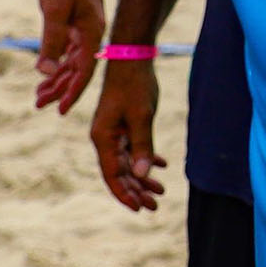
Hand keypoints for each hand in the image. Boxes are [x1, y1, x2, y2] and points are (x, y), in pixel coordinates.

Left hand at [35, 0, 106, 112]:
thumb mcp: (54, 10)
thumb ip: (51, 41)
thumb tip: (45, 71)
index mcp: (92, 31)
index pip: (85, 70)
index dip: (73, 91)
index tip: (62, 110)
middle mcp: (92, 32)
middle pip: (78, 69)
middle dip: (60, 89)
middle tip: (39, 105)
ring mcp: (84, 26)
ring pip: (72, 60)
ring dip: (56, 77)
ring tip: (39, 95)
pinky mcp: (76, 20)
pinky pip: (68, 48)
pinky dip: (57, 62)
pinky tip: (45, 71)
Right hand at [89, 57, 168, 210]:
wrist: (131, 57)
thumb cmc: (134, 85)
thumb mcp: (141, 116)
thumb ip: (142, 146)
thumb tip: (142, 175)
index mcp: (103, 138)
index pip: (113, 175)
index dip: (125, 193)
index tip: (140, 208)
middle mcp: (104, 138)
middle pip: (120, 172)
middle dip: (137, 190)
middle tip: (155, 206)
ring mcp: (113, 131)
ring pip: (128, 162)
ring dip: (143, 177)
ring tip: (161, 191)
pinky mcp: (123, 123)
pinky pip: (133, 148)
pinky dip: (146, 157)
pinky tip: (162, 165)